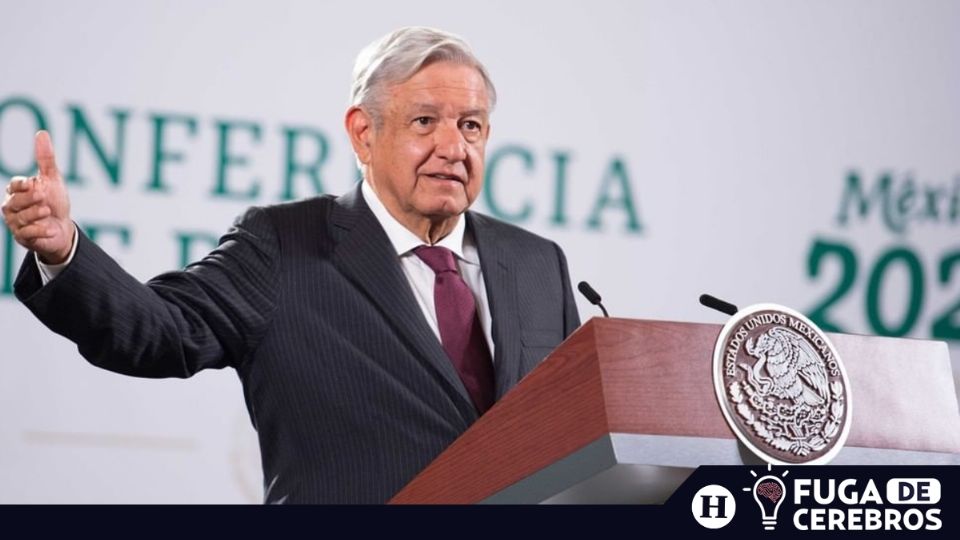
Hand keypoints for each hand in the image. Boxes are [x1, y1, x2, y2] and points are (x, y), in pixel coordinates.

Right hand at [1, 131, 75, 263]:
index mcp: (16, 191)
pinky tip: (51, 228)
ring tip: (47, 212)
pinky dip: (40, 231)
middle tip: (42, 197)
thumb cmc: (55, 202)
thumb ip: (45, 159)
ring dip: (35, 215)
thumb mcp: (52, 179)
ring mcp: (16, 224)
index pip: (13, 186)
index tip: (32, 183)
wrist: (63, 228)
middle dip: (29, 199)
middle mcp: (12, 207)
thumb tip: (42, 133)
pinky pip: (27, 235)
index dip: (21, 185)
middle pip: (14, 202)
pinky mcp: (24, 238)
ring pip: (20, 218)